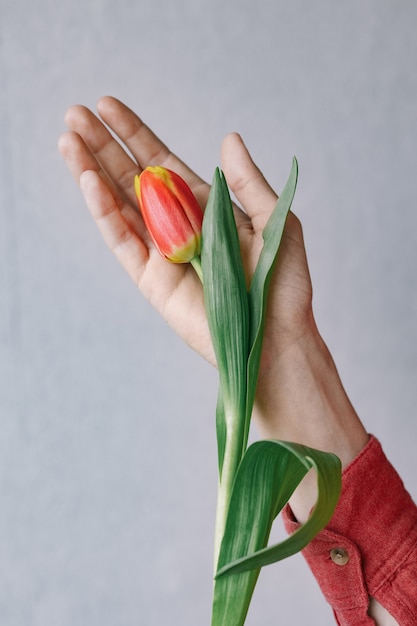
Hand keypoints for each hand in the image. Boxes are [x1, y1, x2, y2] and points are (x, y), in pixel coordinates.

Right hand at [59, 97, 367, 503]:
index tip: (107, 106)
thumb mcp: (275, 219)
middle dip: (104, 145)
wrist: (277, 335)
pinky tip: (89, 180)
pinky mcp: (152, 280)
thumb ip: (245, 181)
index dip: (135, 134)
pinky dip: (105, 211)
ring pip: (119, 205)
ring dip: (92, 171)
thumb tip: (228, 138)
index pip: (161, 162)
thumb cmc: (283, 282)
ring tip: (68, 139)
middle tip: (73, 114)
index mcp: (206, 206)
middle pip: (132, 177)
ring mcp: (162, 252)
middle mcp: (178, 225)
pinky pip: (123, 240)